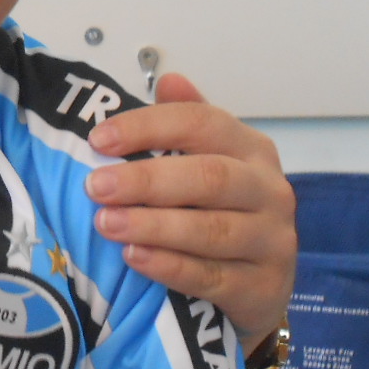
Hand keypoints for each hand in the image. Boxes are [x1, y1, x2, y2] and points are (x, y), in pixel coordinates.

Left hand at [86, 73, 296, 348]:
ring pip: (211, 230)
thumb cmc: (222, 211)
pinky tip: (134, 257)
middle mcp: (269, 191)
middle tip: (96, 186)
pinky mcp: (263, 287)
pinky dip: (170, 267)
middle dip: (146, 180)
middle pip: (209, 177)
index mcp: (250, 149)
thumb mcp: (210, 160)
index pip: (201, 124)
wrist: (259, 284)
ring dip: (153, 226)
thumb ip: (188, 122)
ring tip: (105, 223)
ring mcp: (272, 241)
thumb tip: (169, 80)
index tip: (98, 139)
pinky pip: (212, 276)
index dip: (148, 127)